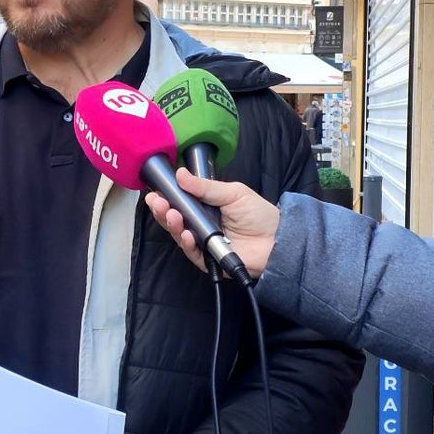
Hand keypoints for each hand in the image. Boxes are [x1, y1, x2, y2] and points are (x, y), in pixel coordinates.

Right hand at [144, 168, 279, 279]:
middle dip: (162, 210)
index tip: (155, 192)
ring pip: (179, 235)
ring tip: (172, 215)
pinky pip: (192, 252)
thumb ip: (205, 187)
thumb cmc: (259, 214)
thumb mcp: (233, 193)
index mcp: (204, 207)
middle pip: (173, 219)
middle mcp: (200, 224)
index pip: (179, 202)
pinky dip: (187, 243)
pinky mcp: (208, 259)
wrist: (278, 240)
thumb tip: (180, 174)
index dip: (166, 197)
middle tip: (157, 203)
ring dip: (172, 225)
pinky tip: (187, 234)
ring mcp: (203, 242)